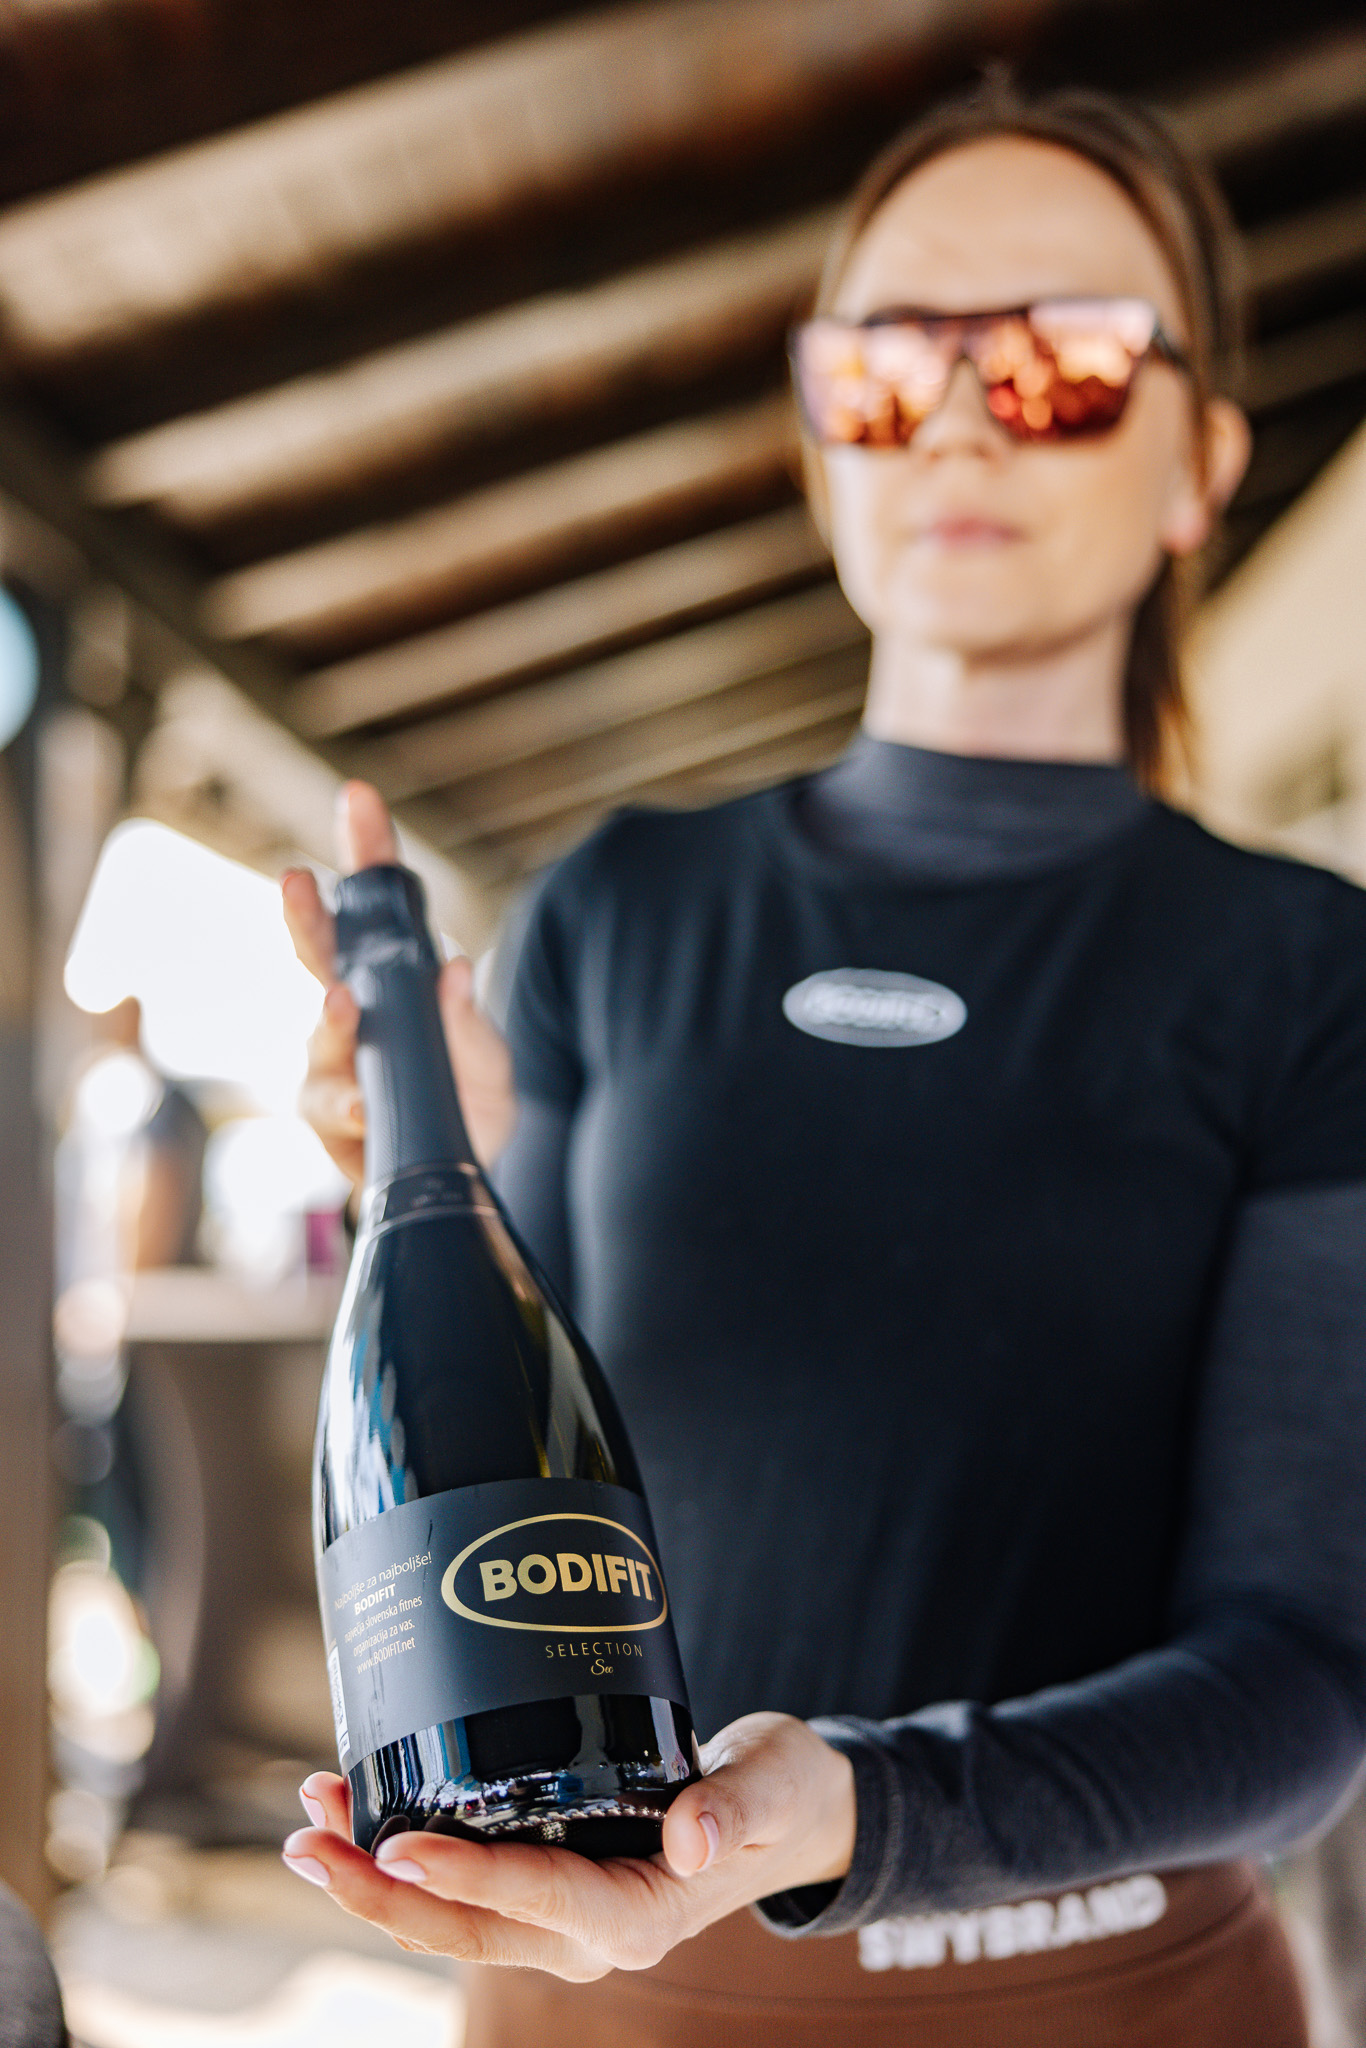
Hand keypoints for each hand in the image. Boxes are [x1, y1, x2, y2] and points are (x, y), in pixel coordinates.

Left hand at [281, 1712, 855, 1977]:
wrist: (784, 1813)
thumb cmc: (779, 1794)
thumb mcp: (774, 1785)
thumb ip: (737, 1804)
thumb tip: (693, 1833)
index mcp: (641, 1916)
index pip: (539, 1900)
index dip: (466, 1877)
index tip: (398, 1847)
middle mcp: (588, 1933)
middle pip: (468, 1928)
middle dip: (380, 1893)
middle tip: (310, 1843)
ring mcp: (560, 1917)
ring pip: (449, 1916)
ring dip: (373, 1876)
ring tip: (312, 1819)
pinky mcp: (545, 1885)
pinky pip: (461, 1888)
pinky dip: (403, 1855)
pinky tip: (360, 1809)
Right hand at [282, 781, 518, 1182]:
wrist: (470, 1170)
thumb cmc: (470, 1097)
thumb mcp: (487, 1059)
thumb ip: (468, 1025)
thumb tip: (452, 973)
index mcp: (385, 983)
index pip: (371, 908)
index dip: (364, 852)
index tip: (360, 800)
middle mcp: (348, 1020)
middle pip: (317, 960)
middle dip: (306, 919)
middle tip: (300, 882)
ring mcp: (334, 1072)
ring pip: (317, 1042)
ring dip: (330, 1024)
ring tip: (346, 1007)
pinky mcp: (333, 1129)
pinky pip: (330, 1113)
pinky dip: (347, 1104)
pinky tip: (364, 1105)